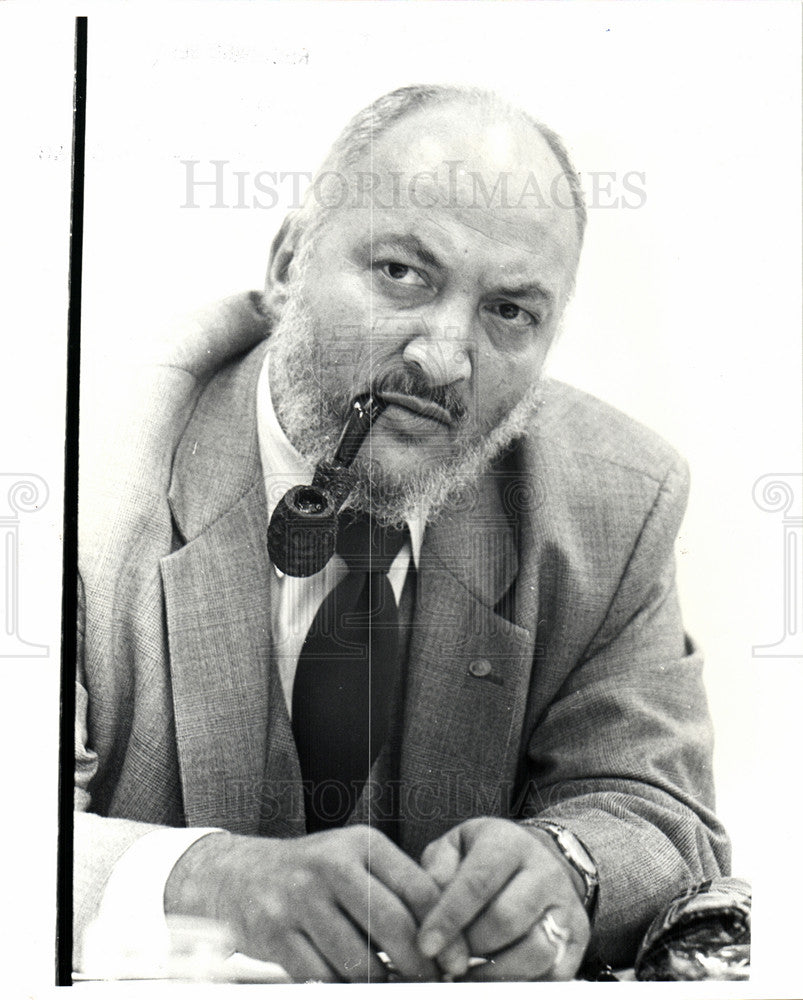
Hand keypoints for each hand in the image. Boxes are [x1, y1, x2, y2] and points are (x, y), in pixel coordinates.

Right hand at [165, 825, 441, 981]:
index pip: (418, 889)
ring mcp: (300, 897)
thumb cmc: (311, 871)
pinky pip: (322, 976)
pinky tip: (347, 982)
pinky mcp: (276, 932)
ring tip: (386, 983)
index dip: (443, 932)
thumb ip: (395, 887)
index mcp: (362, 843)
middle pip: (392, 925)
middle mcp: (332, 864)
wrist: (239, 874)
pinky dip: (339, 986)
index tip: (454, 960)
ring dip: (378, 981)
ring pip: (359, 959)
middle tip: (428, 982)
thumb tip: (442, 935)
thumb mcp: (354, 859)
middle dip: (418, 965)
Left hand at [417, 817, 589, 980]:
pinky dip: (519, 982)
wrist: (535, 858)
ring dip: (494, 970)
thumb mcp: (455, 847)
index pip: (477, 882)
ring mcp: (567, 904)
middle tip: (448, 956)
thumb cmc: (484, 857)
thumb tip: (428, 909)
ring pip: (534, 951)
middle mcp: (544, 870)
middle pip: (506, 920)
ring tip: (469, 969)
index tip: (426, 944)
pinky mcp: (578, 937)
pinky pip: (552, 974)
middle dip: (470, 945)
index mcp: (508, 842)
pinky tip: (494, 975)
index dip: (449, 917)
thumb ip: (436, 871)